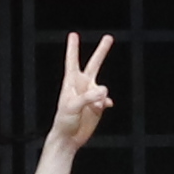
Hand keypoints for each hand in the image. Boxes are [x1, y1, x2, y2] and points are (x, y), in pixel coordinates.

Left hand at [45, 30, 118, 154]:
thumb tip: (104, 91)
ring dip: (101, 96)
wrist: (68, 138)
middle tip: (109, 37)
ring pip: (102, 88)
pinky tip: (105, 106)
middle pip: (94, 64)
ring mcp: (91, 95)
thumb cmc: (64, 121)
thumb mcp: (72, 106)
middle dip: (102, 51)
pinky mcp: (98, 106)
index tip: (73, 35)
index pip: (72, 61)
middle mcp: (82, 86)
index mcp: (71, 83)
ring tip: (96, 106)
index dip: (73, 48)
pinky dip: (106, 102)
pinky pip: (106, 100)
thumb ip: (88, 97)